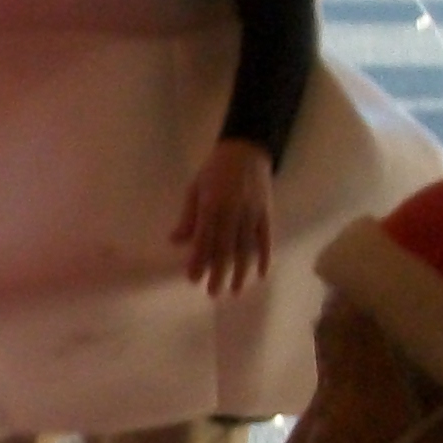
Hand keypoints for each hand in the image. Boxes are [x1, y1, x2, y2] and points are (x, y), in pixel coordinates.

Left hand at [170, 139, 275, 294]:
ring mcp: (252, 212)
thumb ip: (188, 217)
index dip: (199, 260)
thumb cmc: (214, 170)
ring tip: (235, 290)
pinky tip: (260, 273)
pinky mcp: (267, 212)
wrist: (247, 149)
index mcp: (212, 205)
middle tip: (213, 293)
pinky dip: (264, 256)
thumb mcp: (195, 189)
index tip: (193, 279)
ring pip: (246, 247)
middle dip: (219, 272)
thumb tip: (176, 242)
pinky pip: (266, 238)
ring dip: (241, 271)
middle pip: (225, 248)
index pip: (204, 239)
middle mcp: (233, 211)